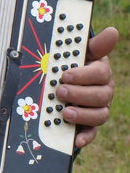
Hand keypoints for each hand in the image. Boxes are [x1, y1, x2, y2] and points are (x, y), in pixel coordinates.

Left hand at [59, 25, 117, 148]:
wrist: (64, 81)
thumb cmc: (72, 64)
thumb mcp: (80, 52)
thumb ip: (94, 44)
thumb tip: (113, 31)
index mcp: (100, 72)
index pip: (101, 73)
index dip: (84, 75)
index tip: (65, 74)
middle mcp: (103, 91)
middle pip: (101, 96)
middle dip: (79, 94)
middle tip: (60, 91)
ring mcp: (97, 109)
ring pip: (99, 115)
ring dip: (82, 114)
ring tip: (64, 112)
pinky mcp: (89, 125)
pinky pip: (92, 133)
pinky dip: (84, 137)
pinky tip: (75, 140)